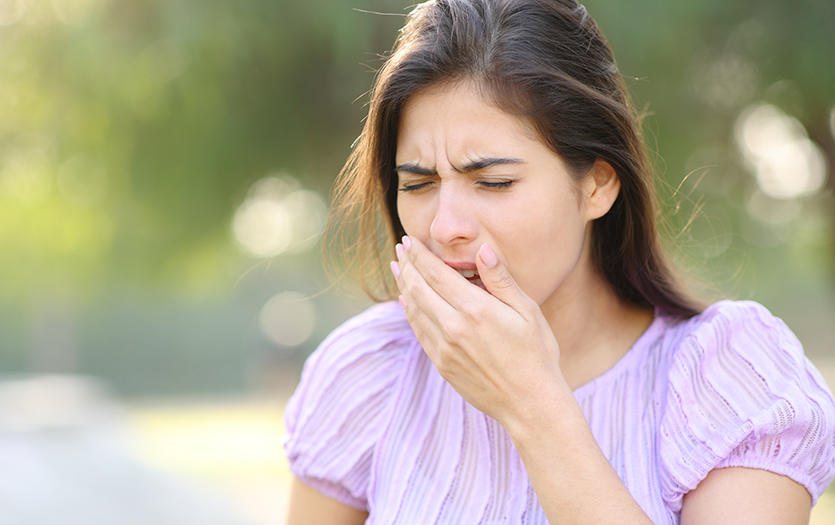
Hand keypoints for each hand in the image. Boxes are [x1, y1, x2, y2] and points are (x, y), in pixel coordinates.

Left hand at [390, 236, 566, 428]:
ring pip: (414, 310)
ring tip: (399, 269)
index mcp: (475, 310)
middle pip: (418, 289)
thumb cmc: (536, 353)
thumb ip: (500, 279)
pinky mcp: (442, 364)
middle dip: (407, 265)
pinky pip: (419, 332)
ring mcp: (444, 348)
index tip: (408, 240)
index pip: (435, 274)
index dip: (419, 254)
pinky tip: (407, 301)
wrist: (530, 403)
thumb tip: (481, 250)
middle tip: (399, 250)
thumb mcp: (527, 310)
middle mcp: (453, 328)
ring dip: (404, 286)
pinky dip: (410, 312)